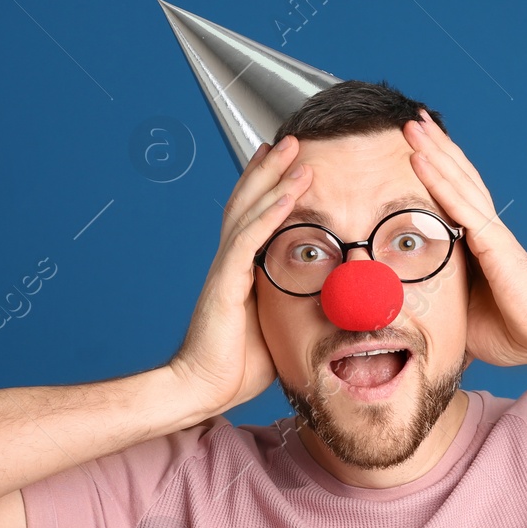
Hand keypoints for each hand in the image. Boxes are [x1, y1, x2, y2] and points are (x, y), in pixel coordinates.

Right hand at [168, 137, 312, 413]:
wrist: (201, 389)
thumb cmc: (235, 366)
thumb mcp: (275, 328)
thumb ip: (291, 308)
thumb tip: (325, 304)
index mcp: (239, 271)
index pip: (252, 217)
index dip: (266, 188)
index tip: (283, 162)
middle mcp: (229, 263)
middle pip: (248, 202)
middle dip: (269, 168)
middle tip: (289, 139)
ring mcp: (226, 270)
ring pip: (248, 211)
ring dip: (272, 178)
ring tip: (291, 149)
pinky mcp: (226, 283)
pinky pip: (249, 239)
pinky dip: (270, 213)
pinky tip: (287, 193)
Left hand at [403, 110, 526, 368]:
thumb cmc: (514, 332)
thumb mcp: (463, 317)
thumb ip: (442, 306)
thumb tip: (411, 314)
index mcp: (482, 247)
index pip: (456, 199)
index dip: (438, 172)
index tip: (417, 149)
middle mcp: (487, 231)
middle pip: (458, 179)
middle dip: (435, 149)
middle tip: (412, 121)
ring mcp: (490, 233)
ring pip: (458, 181)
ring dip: (434, 151)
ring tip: (414, 124)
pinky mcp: (493, 241)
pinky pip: (459, 204)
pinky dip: (438, 179)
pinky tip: (421, 158)